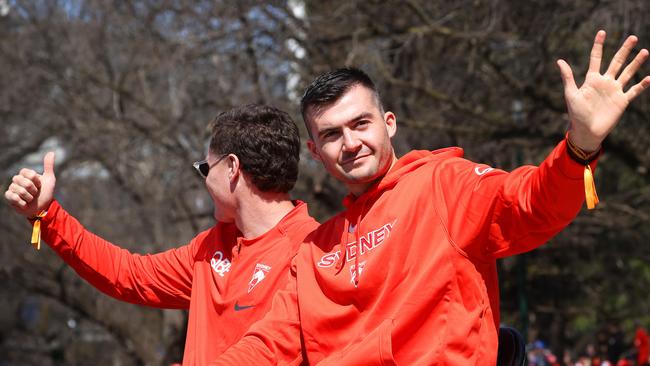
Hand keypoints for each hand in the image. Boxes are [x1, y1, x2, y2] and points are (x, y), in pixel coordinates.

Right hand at [4, 152, 56, 217]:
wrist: (43, 207)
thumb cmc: (46, 193)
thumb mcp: (49, 179)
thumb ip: (48, 166)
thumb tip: (51, 152)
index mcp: (25, 174)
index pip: (29, 173)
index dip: (36, 181)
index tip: (40, 185)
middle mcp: (17, 180)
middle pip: (25, 182)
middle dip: (33, 190)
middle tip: (35, 193)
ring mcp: (12, 188)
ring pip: (20, 191)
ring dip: (29, 197)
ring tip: (30, 199)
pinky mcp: (9, 197)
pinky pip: (13, 197)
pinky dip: (22, 202)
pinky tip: (24, 204)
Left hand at [557, 30, 649, 150]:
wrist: (586, 131)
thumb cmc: (576, 114)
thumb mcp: (571, 94)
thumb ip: (568, 77)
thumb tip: (559, 61)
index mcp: (592, 80)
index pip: (596, 59)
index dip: (599, 46)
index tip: (602, 32)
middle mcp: (605, 82)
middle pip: (617, 62)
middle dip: (624, 50)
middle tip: (632, 37)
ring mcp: (615, 91)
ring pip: (628, 73)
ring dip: (636, 63)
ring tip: (644, 51)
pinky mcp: (622, 101)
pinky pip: (634, 91)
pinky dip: (642, 85)